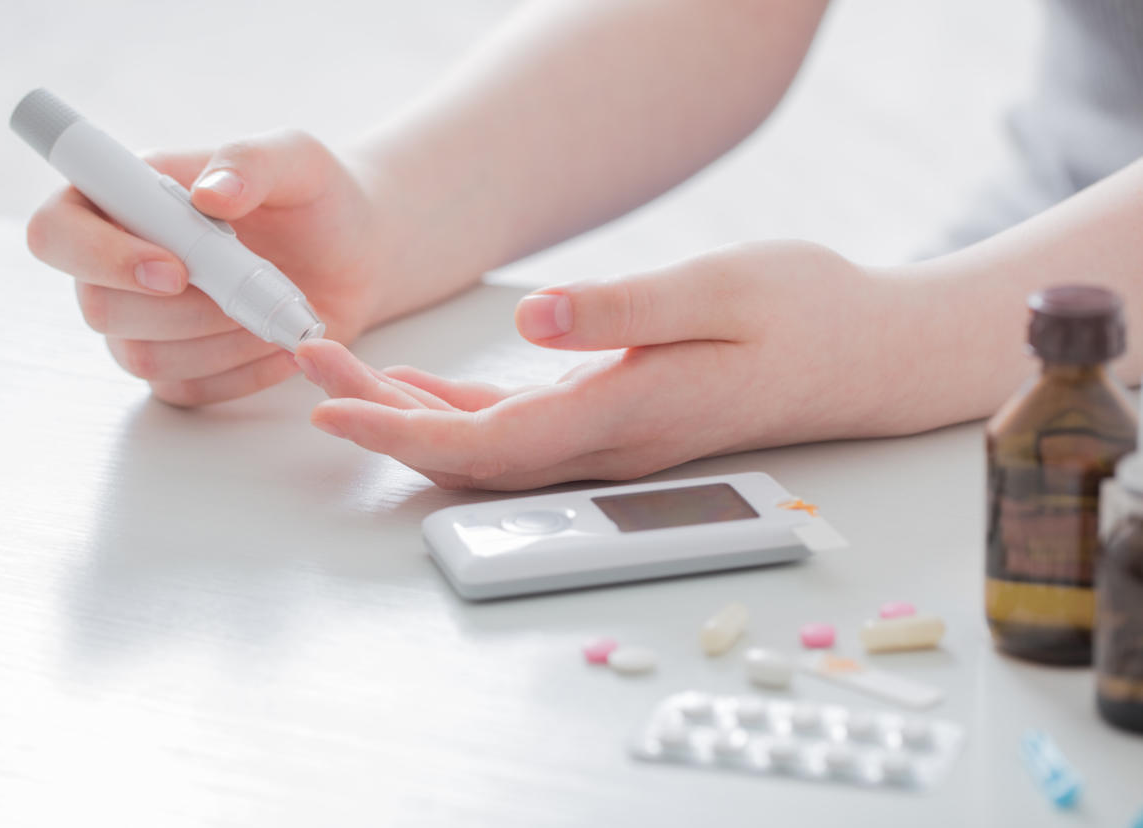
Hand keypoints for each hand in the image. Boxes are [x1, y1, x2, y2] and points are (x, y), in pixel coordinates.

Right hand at [25, 130, 388, 404]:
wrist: (356, 254)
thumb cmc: (316, 195)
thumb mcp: (297, 159)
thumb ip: (251, 162)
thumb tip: (208, 196)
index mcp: (121, 199)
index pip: (56, 233)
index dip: (100, 258)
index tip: (177, 269)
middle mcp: (116, 265)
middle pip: (99, 309)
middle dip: (187, 308)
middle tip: (254, 286)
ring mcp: (143, 325)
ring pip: (143, 357)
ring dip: (220, 340)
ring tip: (277, 308)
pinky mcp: (179, 369)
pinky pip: (187, 390)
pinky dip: (242, 372)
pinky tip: (282, 342)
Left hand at [294, 240, 927, 489]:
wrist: (866, 352)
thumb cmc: (803, 314)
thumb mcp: (716, 290)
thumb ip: (621, 310)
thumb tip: (531, 322)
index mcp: (623, 415)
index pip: (485, 445)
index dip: (399, 432)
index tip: (328, 407)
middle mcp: (608, 444)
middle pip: (469, 455)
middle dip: (380, 421)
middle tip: (312, 370)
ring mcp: (614, 438)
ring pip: (488, 445)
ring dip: (410, 416)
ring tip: (344, 372)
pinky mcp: (619, 417)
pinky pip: (519, 427)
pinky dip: (458, 409)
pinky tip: (423, 385)